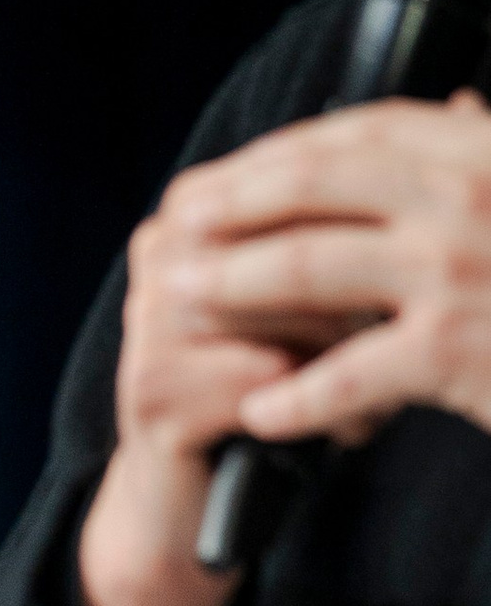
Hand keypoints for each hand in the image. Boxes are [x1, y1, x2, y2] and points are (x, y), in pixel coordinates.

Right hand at [78, 92, 490, 605]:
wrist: (190, 500)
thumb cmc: (271, 383)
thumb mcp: (328, 290)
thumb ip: (372, 208)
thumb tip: (464, 105)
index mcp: (197, 208)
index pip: (304, 176)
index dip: (372, 225)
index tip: (417, 271)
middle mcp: (161, 252)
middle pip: (298, 242)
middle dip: (366, 297)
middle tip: (412, 337)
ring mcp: (147, 320)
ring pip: (288, 311)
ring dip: (350, 360)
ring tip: (383, 394)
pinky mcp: (152, 393)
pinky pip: (265, 384)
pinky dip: (324, 412)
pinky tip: (351, 432)